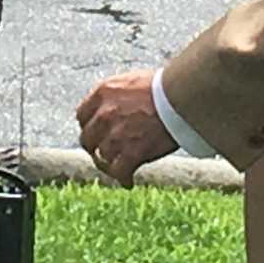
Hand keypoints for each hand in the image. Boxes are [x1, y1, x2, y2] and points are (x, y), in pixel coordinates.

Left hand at [76, 69, 177, 187]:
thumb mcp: (132, 81)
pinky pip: (119, 172)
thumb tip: (115, 106)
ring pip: (102, 157)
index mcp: (103, 93)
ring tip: (117, 168)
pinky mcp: (131, 152)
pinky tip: (128, 181)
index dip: (90, 126)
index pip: (82, 115)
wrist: (181, 96)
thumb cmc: (164, 86)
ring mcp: (116, 135)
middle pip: (88, 138)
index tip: (97, 132)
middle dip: (95, 147)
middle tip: (104, 152)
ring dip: (108, 164)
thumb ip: (117, 95)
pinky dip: (123, 178)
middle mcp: (104, 114)